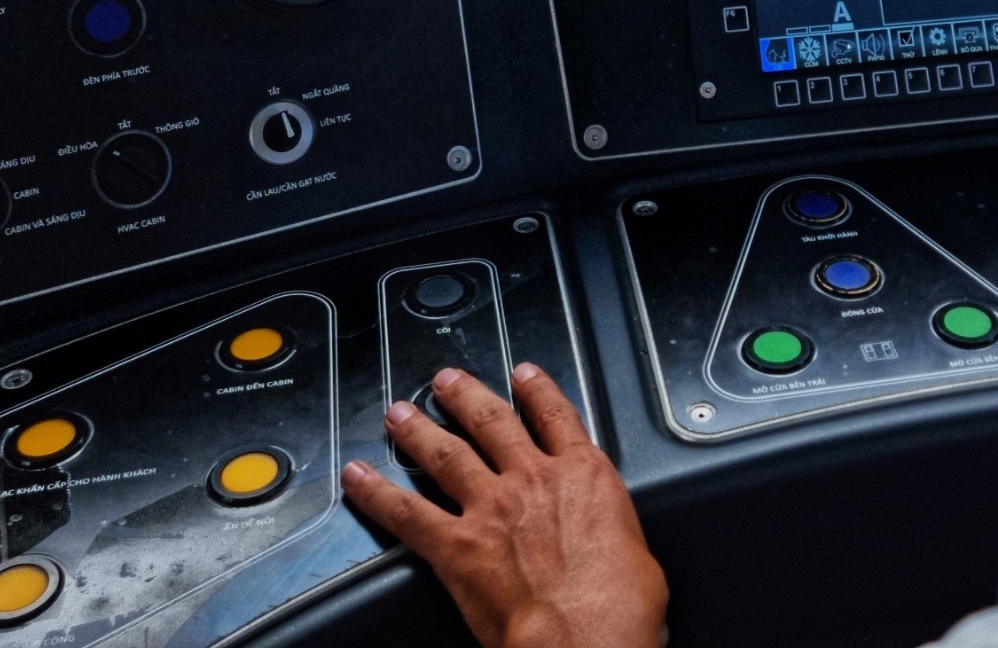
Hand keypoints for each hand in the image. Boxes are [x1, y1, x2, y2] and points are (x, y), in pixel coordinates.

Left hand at [342, 364, 666, 647]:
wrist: (583, 635)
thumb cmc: (618, 607)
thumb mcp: (639, 555)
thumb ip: (615, 535)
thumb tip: (616, 552)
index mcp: (584, 476)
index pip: (556, 416)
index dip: (537, 390)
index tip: (523, 375)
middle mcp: (533, 479)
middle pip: (492, 421)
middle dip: (466, 396)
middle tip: (446, 381)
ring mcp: (491, 508)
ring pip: (446, 453)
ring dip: (418, 430)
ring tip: (400, 413)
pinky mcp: (457, 546)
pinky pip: (407, 512)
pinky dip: (377, 492)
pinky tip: (358, 478)